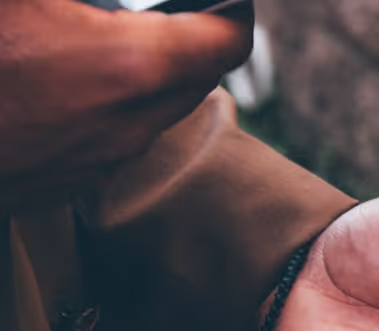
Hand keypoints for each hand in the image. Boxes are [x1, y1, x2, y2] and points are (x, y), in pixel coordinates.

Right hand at [0, 0, 252, 208]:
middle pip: (198, 76)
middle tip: (158, 8)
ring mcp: (100, 157)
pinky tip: (61, 74)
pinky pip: (115, 135)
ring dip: (147, 71)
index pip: (228, 40)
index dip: (230, 8)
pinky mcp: (67, 180)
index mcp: (130, 65)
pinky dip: (109, 102)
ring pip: (157, 109)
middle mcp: (129, 122)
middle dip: (189, 37)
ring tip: (99, 34)